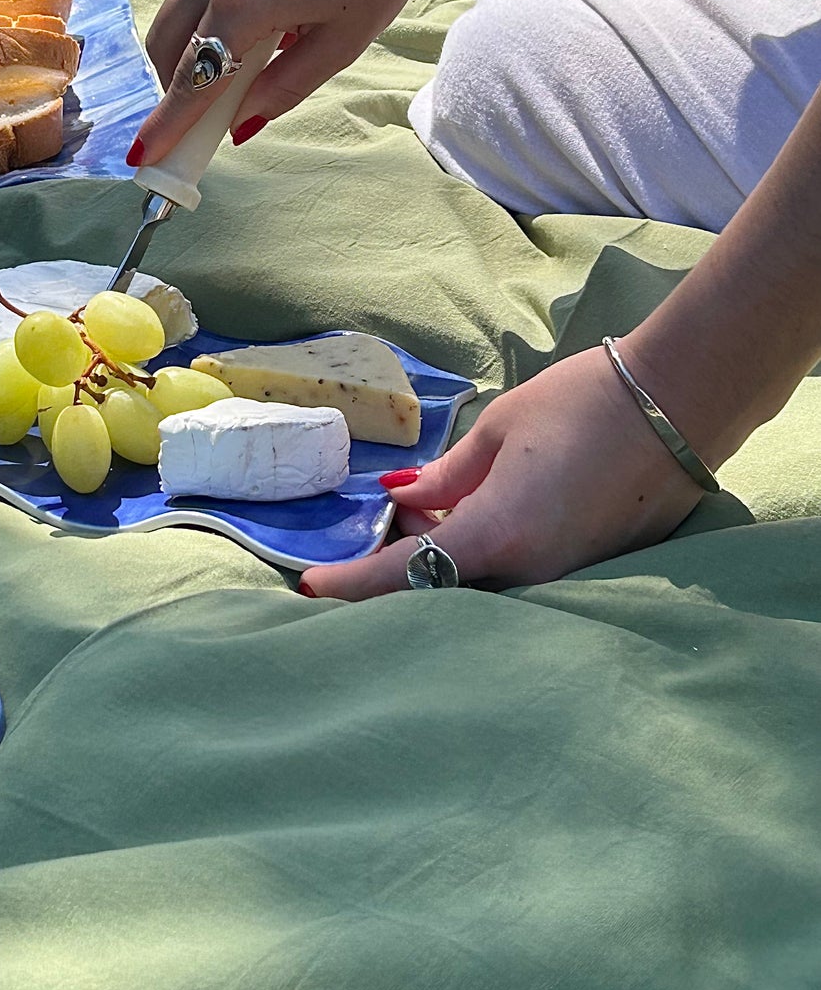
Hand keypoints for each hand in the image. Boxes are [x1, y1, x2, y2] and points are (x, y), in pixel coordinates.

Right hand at [133, 0, 436, 164]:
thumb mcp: (344, 41)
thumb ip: (284, 87)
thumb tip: (239, 126)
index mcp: (243, 2)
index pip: (192, 78)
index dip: (166, 123)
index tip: (141, 155)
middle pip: (167, 46)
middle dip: (172, 87)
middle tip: (190, 120)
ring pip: (175, 10)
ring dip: (190, 45)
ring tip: (235, 62)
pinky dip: (206, 7)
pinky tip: (250, 12)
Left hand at [299, 344, 705, 598]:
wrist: (679, 404)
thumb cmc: (583, 403)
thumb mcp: (500, 429)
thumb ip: (447, 475)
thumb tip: (403, 496)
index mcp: (498, 533)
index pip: (407, 572)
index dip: (353, 583)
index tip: (311, 585)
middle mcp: (529, 569)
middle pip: (441, 585)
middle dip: (402, 557)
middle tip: (388, 515)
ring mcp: (562, 574)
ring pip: (478, 579)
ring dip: (443, 550)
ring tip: (429, 502)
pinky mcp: (586, 566)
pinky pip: (515, 571)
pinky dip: (482, 550)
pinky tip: (474, 508)